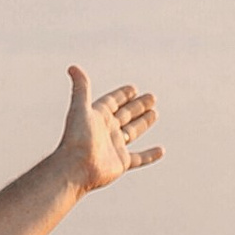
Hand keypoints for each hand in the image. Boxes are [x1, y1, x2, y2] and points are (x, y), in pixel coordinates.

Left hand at [61, 64, 161, 193]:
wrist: (75, 168)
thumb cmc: (76, 138)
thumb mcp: (80, 108)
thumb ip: (81, 88)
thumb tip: (72, 67)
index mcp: (98, 116)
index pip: (113, 102)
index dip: (122, 94)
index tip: (133, 88)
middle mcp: (106, 130)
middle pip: (125, 114)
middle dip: (138, 106)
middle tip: (152, 97)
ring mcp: (114, 146)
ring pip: (133, 132)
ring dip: (143, 122)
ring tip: (155, 113)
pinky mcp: (121, 163)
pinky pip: (139, 158)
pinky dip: (150, 155)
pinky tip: (161, 151)